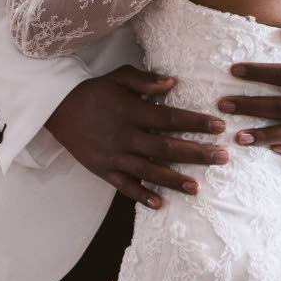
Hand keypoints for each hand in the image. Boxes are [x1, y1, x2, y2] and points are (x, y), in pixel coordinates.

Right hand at [46, 65, 229, 207]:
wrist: (57, 109)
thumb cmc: (93, 91)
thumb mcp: (118, 77)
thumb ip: (145, 81)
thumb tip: (173, 83)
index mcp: (131, 111)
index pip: (171, 118)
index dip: (196, 123)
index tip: (219, 127)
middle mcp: (125, 135)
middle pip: (167, 147)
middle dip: (197, 153)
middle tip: (223, 158)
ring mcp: (114, 155)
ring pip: (149, 171)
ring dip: (175, 180)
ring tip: (198, 188)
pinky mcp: (103, 170)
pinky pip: (125, 186)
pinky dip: (142, 196)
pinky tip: (160, 203)